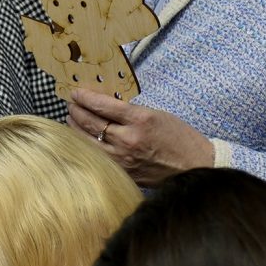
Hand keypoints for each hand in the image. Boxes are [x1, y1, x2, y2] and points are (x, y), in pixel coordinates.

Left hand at [65, 86, 212, 185]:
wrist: (194, 166)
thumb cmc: (178, 138)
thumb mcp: (156, 115)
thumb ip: (130, 112)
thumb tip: (103, 106)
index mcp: (140, 120)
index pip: (103, 106)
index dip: (85, 98)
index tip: (75, 93)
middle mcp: (128, 139)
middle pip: (90, 122)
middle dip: (76, 110)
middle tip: (71, 104)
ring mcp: (123, 158)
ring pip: (88, 141)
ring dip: (75, 128)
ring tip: (71, 118)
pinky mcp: (121, 172)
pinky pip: (96, 156)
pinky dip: (85, 145)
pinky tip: (80, 138)